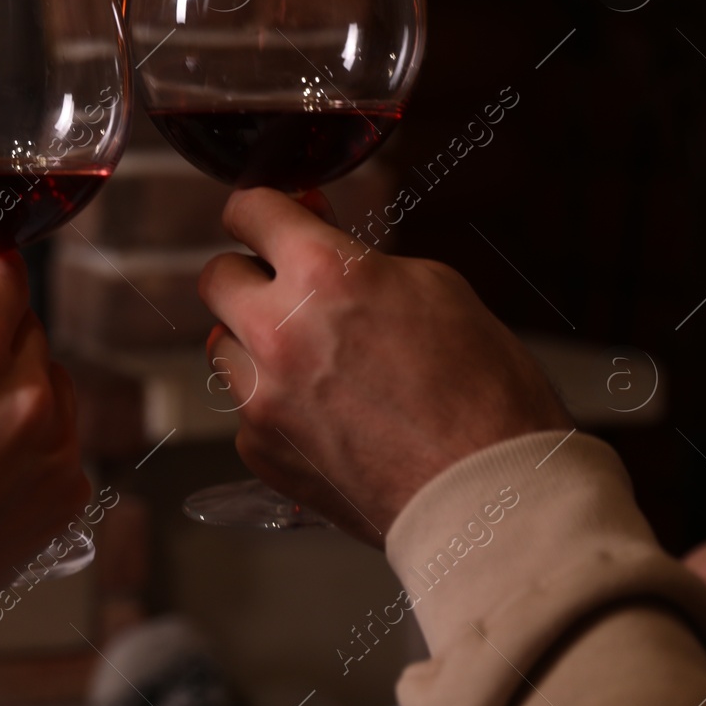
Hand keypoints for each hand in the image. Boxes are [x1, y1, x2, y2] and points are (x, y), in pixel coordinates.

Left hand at [198, 187, 570, 544]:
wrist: (490, 496)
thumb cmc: (483, 392)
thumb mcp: (435, 287)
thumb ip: (357, 256)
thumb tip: (315, 230)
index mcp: (324, 274)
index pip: (250, 210)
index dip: (259, 211)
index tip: (263, 219)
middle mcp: (277, 331)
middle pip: (216, 276)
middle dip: (248, 275)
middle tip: (284, 289)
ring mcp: (261, 396)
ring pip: (220, 344)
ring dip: (254, 342)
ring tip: (313, 360)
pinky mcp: (259, 448)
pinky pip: (245, 407)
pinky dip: (274, 404)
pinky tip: (326, 415)